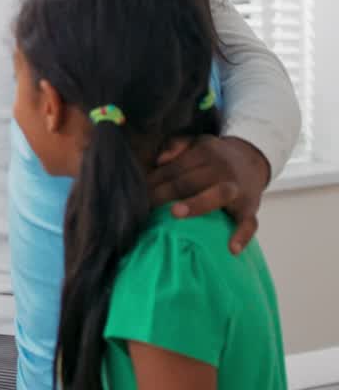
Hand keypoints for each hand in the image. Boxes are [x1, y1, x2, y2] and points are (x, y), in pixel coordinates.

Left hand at [149, 135, 270, 253]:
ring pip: (217, 195)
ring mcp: (238, 189)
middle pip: (189, 181)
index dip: (155, 180)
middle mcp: (222, 169)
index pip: (175, 168)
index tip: (138, 192)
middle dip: (164, 194)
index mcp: (206, 153)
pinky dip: (243, 235)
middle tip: (146, 206)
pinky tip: (231, 248)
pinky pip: (249, 222)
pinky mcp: (251, 208)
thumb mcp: (197, 143)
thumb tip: (160, 160)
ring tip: (175, 213)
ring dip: (196, 204)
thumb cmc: (214, 157)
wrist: (252, 162)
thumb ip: (176, 145)